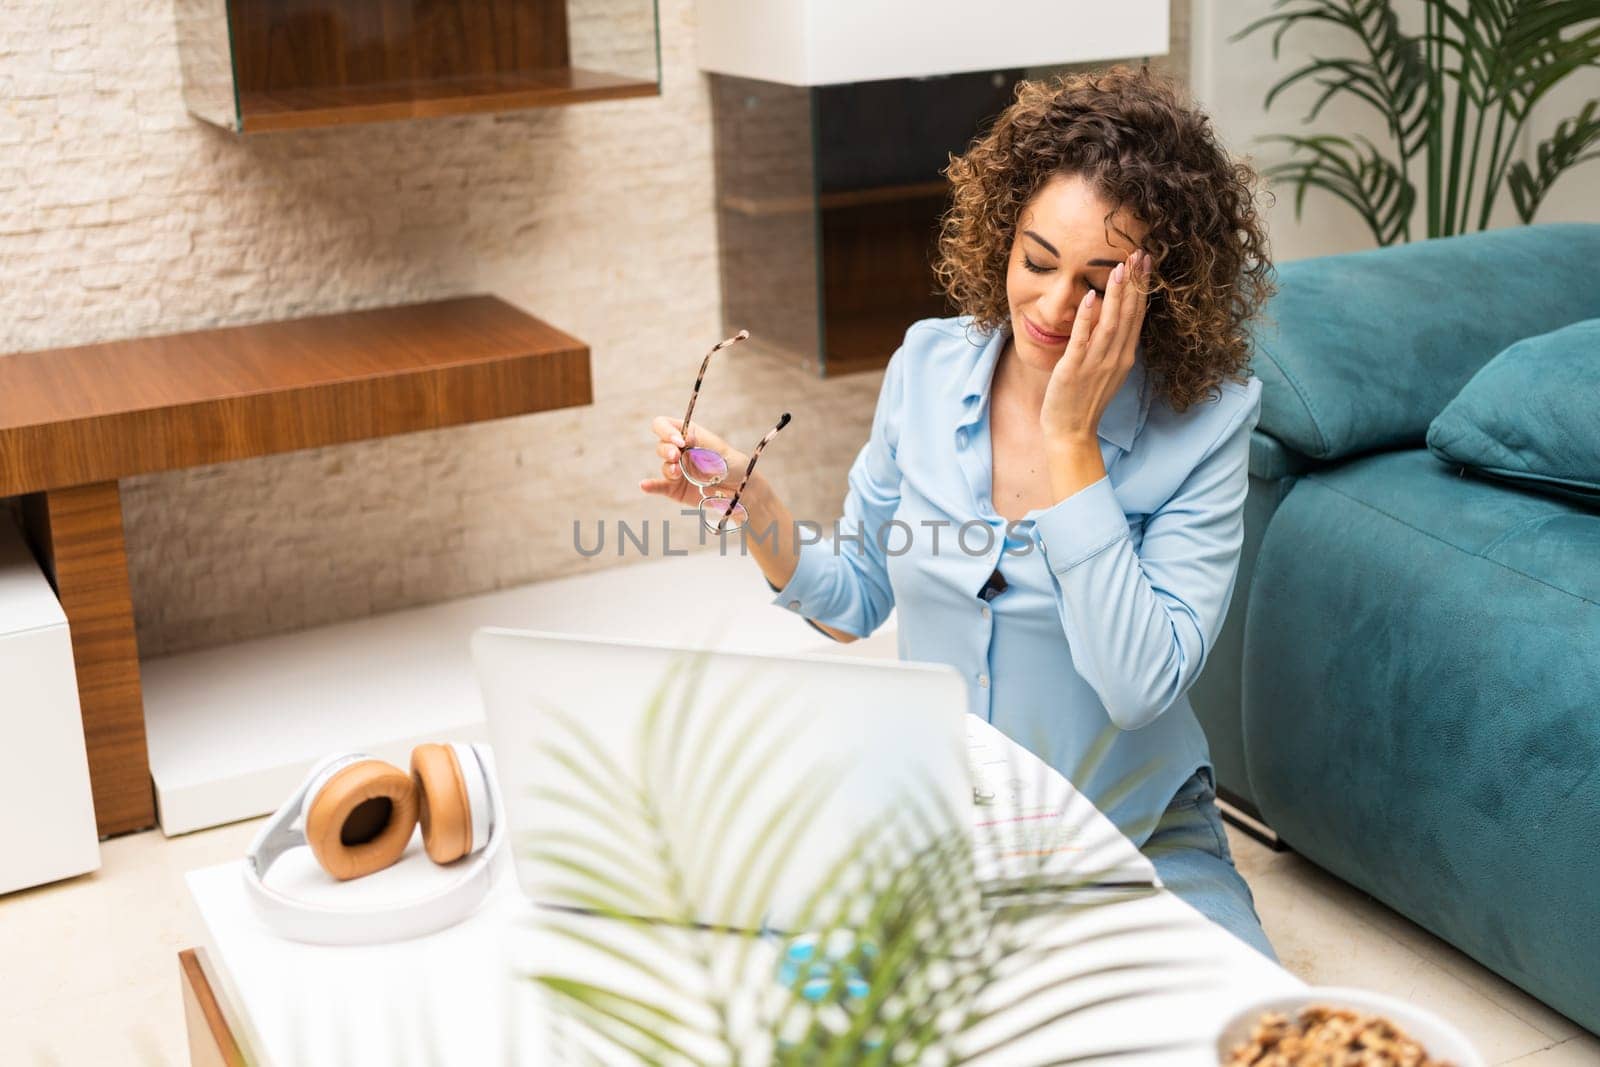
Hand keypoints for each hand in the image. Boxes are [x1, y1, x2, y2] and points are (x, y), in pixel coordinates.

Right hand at [639, 415, 748, 509]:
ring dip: (668, 468)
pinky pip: (660, 487)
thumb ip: (703, 448)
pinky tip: (644, 485)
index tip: (680, 441)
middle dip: (666, 449)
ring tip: (678, 473)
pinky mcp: (675, 489)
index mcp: (690, 435)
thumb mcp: (722, 453)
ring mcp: (677, 471)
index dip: (667, 431)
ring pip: (664, 466)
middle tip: (677, 456)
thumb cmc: (733, 466)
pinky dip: (651, 486)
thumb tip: (685, 440)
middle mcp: (680, 452)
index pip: (666, 425)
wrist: (740, 491)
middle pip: (661, 445)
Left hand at [1039, 248, 1151, 447]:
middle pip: (1130, 314)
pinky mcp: (1074, 368)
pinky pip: (1082, 339)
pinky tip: (1089, 297)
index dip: (1142, 287)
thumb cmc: (1085, 400)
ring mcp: (1096, 363)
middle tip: (1141, 253)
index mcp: (1124, 356)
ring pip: (1111, 322)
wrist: (1071, 431)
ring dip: (1116, 294)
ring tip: (1120, 267)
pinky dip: (1086, 318)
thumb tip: (1112, 319)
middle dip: (1136, 283)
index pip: (1138, 315)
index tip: (1147, 262)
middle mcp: (1116, 357)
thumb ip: (1111, 345)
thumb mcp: (1105, 370)